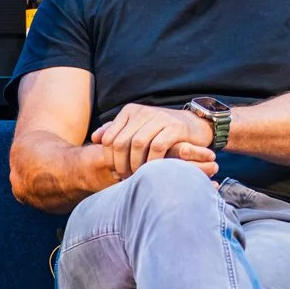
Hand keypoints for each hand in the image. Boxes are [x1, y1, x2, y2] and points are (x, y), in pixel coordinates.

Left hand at [90, 102, 214, 178]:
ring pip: (137, 144)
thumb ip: (117, 131)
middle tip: (124, 177)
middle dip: (120, 163)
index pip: (109, 137)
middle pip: (121, 142)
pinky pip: (157, 147)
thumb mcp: (138, 129)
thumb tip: (95, 138)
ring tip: (137, 175)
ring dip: (135, 164)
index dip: (109, 157)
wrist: (195, 125)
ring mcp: (159, 118)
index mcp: (130, 111)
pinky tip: (152, 170)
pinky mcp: (174, 127)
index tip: (114, 171)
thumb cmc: (162, 131)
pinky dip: (152, 161)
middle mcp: (142, 112)